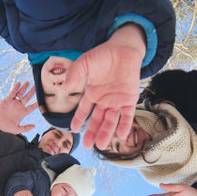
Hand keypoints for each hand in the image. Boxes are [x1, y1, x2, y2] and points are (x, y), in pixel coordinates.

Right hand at [0, 82, 37, 133]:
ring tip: (28, 82)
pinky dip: (16, 88)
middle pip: (28, 97)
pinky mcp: (7, 100)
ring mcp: (14, 102)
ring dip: (24, 88)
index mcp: (23, 112)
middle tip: (37, 86)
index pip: (32, 107)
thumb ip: (25, 128)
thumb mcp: (16, 130)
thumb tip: (34, 126)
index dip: (37, 104)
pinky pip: (12, 93)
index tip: (42, 99)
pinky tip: (19, 84)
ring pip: (20, 94)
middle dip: (32, 92)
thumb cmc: (6, 126)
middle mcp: (19, 106)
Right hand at [66, 24, 145, 148]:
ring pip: (110, 120)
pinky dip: (124, 125)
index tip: (73, 130)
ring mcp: (117, 101)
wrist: (124, 49)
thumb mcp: (84, 62)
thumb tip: (66, 88)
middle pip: (97, 120)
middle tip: (87, 146)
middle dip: (92, 133)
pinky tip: (120, 135)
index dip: (78, 120)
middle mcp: (104, 100)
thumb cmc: (103, 55)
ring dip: (106, 132)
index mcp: (93, 93)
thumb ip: (74, 74)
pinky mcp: (130, 99)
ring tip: (100, 145)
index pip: (84, 111)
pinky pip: (127, 115)